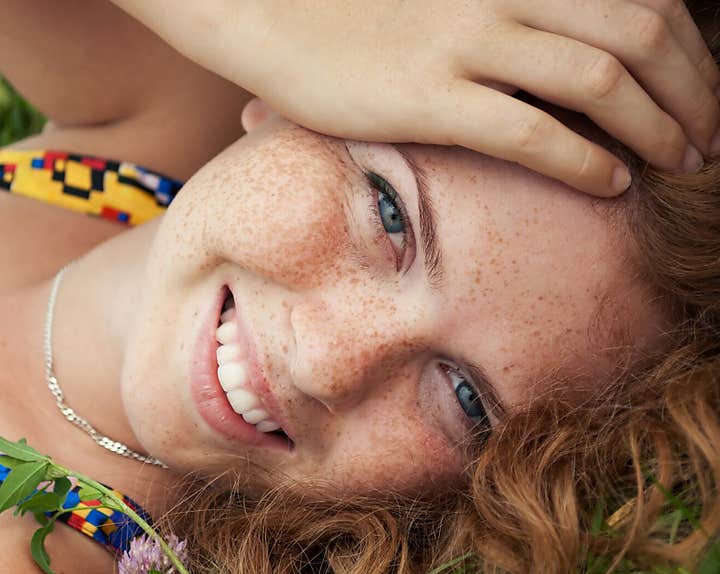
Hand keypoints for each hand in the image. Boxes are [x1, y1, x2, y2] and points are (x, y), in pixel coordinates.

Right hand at [116, 0, 719, 196]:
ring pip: (600, 81)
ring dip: (657, 125)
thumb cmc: (356, 9)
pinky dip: (585, 159)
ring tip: (678, 162)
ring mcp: (467, 44)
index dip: (691, 49)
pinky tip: (610, 183)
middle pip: (641, 33)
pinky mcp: (429, 98)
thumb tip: (557, 47)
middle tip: (708, 137)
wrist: (269, 11)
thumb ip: (512, 13)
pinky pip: (532, 131)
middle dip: (693, 89)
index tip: (703, 93)